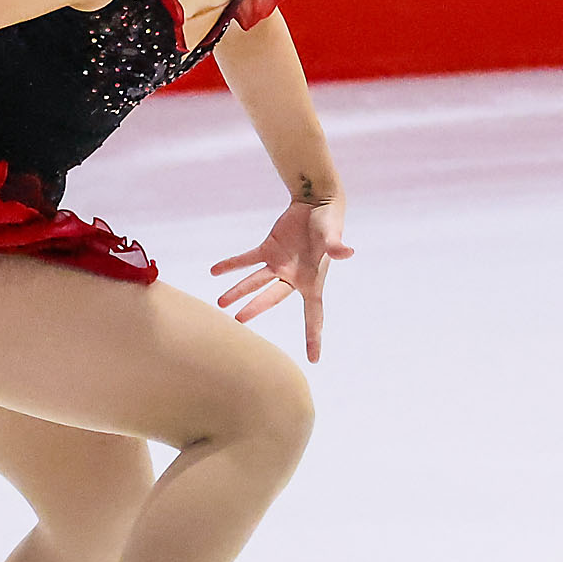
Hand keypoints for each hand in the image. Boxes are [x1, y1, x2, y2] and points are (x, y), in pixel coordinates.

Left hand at [210, 197, 353, 362]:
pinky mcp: (269, 248)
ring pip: (254, 282)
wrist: (317, 202)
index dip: (313, 336)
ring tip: (220, 303)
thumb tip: (347, 252)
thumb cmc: (329, 221)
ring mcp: (279, 264)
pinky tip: (215, 271)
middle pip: (270, 298)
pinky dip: (232, 264)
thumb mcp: (332, 235)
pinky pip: (247, 259)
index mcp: (312, 281)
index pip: (314, 315)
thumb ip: (336, 246)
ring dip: (238, 291)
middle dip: (255, 309)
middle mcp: (293, 277)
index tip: (313, 359)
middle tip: (239, 321)